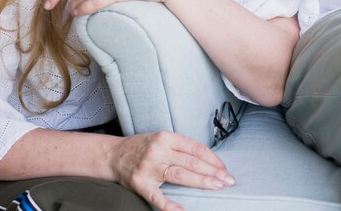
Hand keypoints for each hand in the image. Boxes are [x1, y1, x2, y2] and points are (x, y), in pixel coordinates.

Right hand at [106, 131, 234, 210]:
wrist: (112, 155)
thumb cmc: (141, 147)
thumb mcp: (161, 139)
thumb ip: (181, 147)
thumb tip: (207, 161)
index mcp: (166, 137)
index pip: (195, 148)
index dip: (212, 159)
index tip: (224, 168)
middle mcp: (158, 151)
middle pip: (191, 162)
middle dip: (212, 171)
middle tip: (228, 180)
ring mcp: (149, 168)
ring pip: (179, 174)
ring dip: (201, 181)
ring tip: (216, 186)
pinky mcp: (140, 184)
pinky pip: (157, 197)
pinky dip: (169, 205)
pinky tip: (182, 210)